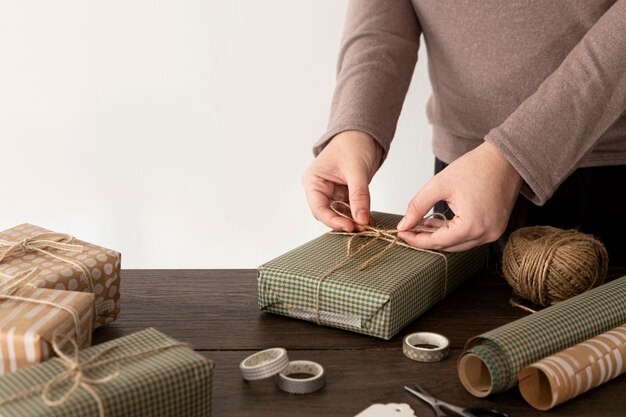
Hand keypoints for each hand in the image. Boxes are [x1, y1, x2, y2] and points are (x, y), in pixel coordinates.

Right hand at [302, 130, 382, 231]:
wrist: (364, 134)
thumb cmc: (353, 143)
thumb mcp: (356, 170)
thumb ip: (359, 195)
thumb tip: (361, 219)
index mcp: (314, 181)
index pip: (319, 208)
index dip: (333, 220)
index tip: (349, 226)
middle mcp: (321, 189)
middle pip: (329, 214)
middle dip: (345, 222)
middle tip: (362, 227)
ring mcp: (333, 193)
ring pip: (341, 214)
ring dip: (354, 221)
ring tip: (368, 226)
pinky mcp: (346, 194)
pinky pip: (352, 209)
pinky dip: (360, 215)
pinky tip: (370, 220)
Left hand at [397, 141, 521, 250]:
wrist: (504, 158)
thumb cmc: (476, 167)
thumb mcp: (439, 185)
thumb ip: (418, 206)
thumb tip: (403, 225)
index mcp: (472, 226)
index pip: (437, 242)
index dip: (416, 240)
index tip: (401, 233)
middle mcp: (485, 234)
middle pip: (448, 246)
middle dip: (427, 239)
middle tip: (410, 228)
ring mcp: (494, 233)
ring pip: (459, 244)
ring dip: (441, 236)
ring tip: (425, 223)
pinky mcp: (496, 228)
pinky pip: (470, 237)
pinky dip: (455, 232)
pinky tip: (442, 222)